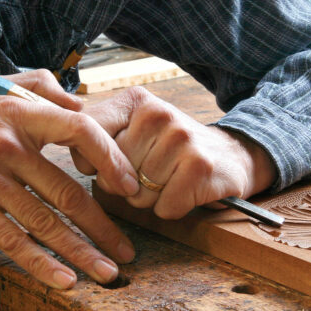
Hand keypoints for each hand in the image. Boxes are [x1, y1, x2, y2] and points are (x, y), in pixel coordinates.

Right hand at [0, 69, 139, 287]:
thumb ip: (42, 85)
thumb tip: (80, 104)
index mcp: (22, 114)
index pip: (81, 131)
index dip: (112, 158)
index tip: (131, 186)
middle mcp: (9, 146)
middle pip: (68, 191)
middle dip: (104, 226)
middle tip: (128, 250)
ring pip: (45, 222)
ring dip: (81, 251)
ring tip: (107, 272)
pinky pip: (12, 240)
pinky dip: (40, 263)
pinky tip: (64, 281)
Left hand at [73, 87, 275, 218]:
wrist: (230, 156)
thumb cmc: (172, 150)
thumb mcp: (135, 131)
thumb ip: (101, 137)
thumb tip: (80, 156)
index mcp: (136, 102)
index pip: (89, 134)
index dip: (90, 160)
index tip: (107, 166)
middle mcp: (158, 113)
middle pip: (112, 172)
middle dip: (126, 186)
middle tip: (150, 175)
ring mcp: (181, 138)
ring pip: (138, 195)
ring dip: (151, 200)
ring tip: (170, 181)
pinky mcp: (199, 166)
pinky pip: (164, 207)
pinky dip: (172, 209)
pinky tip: (186, 192)